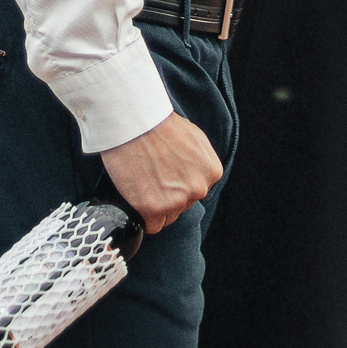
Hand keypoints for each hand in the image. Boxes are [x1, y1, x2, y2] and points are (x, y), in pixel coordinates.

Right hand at [98, 110, 222, 233]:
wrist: (134, 121)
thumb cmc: (159, 123)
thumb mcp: (195, 137)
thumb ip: (201, 161)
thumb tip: (198, 176)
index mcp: (212, 172)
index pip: (196, 191)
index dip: (177, 184)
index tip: (164, 174)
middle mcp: (199, 188)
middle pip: (183, 205)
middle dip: (167, 195)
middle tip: (150, 175)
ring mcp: (177, 200)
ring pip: (167, 217)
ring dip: (154, 205)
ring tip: (142, 182)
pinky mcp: (154, 209)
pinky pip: (152, 226)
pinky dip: (143, 216)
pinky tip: (136, 198)